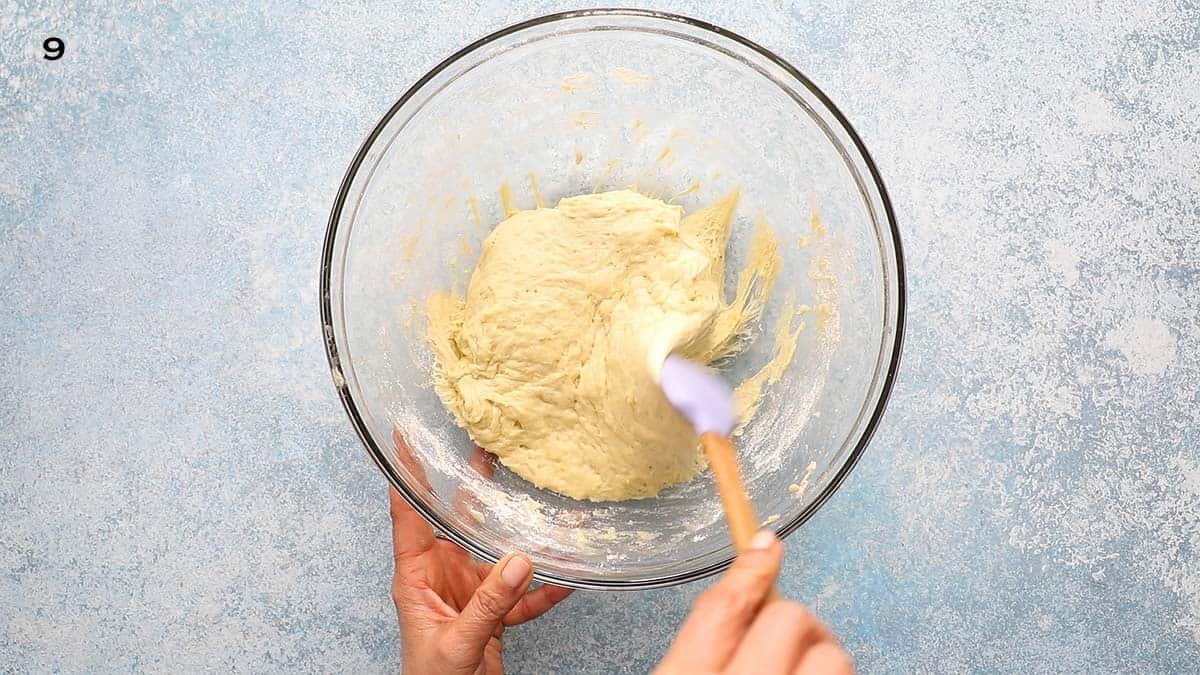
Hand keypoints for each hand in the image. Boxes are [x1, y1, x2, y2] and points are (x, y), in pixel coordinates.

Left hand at [388, 432, 571, 674]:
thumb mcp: (458, 642)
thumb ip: (490, 604)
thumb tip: (521, 561)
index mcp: (416, 577)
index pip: (407, 516)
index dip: (406, 477)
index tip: (404, 440)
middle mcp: (440, 578)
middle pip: (456, 524)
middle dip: (472, 490)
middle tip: (485, 451)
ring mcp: (466, 595)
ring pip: (496, 558)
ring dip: (520, 542)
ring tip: (544, 511)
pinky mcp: (489, 615)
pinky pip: (519, 596)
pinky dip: (542, 591)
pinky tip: (566, 580)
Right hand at [656, 531, 852, 674]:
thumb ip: (700, 641)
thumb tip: (742, 586)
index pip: (723, 606)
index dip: (750, 568)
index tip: (766, 544)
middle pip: (787, 616)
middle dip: (788, 619)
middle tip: (782, 640)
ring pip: (830, 654)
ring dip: (820, 655)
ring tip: (802, 669)